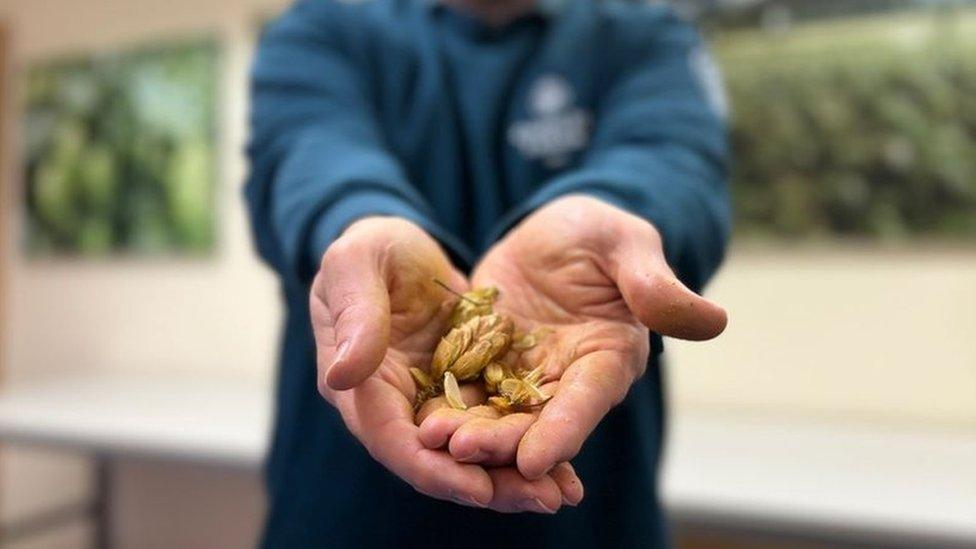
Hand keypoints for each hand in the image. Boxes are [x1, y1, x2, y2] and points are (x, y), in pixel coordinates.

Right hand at [312, 217, 581, 511]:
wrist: (399, 245)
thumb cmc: (370, 247)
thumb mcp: (357, 264)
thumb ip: (356, 315)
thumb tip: (344, 375)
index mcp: (362, 385)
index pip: (393, 441)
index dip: (435, 470)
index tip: (480, 489)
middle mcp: (396, 406)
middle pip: (439, 461)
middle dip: (489, 485)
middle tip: (545, 499)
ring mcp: (432, 401)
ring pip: (472, 451)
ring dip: (514, 473)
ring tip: (564, 491)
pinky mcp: (464, 389)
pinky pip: (495, 423)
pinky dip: (525, 440)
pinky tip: (566, 460)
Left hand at [418, 196, 726, 480]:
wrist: (553, 231)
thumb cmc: (599, 233)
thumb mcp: (625, 245)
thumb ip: (654, 285)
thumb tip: (713, 321)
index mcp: (608, 356)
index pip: (587, 401)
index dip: (563, 431)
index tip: (535, 461)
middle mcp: (567, 378)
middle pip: (537, 421)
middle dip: (502, 441)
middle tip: (462, 452)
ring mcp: (525, 376)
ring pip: (498, 415)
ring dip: (470, 434)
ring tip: (431, 441)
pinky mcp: (489, 365)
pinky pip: (466, 392)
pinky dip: (447, 409)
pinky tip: (417, 420)